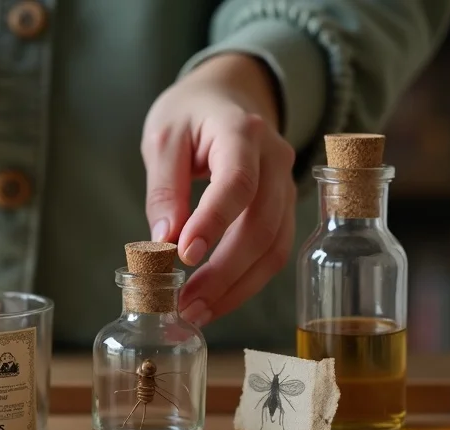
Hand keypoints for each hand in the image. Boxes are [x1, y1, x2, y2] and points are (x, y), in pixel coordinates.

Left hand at [141, 53, 296, 327]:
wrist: (229, 96)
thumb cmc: (191, 114)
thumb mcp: (163, 138)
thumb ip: (164, 188)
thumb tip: (164, 241)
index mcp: (242, 132)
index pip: (237, 182)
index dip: (213, 222)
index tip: (184, 256)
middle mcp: (276, 159)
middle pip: (261, 224)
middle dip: (224, 271)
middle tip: (186, 304)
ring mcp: (286, 186)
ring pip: (274, 246)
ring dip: (237, 287)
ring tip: (197, 312)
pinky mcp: (284, 209)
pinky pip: (274, 251)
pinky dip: (246, 282)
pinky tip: (215, 300)